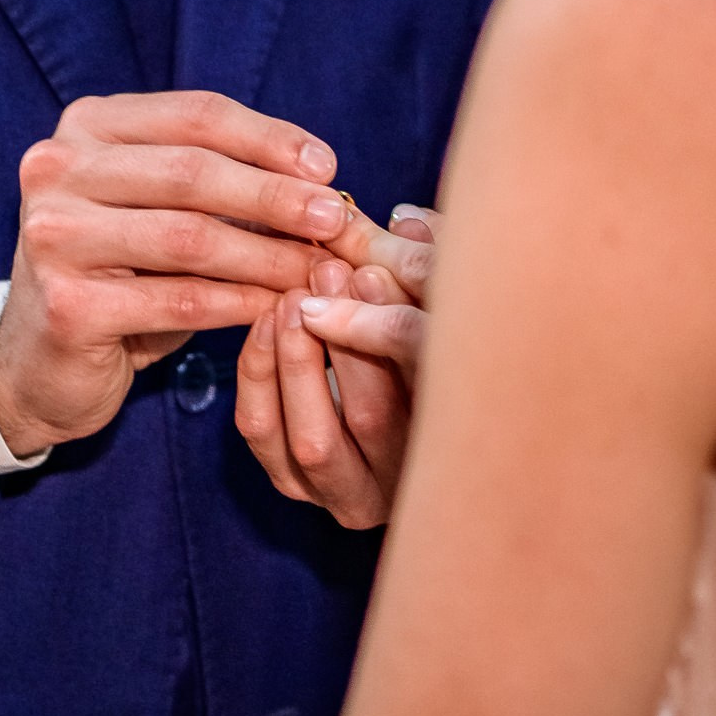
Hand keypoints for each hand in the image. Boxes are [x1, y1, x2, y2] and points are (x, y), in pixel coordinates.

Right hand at [0, 92, 349, 459]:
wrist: (41, 360)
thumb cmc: (119, 274)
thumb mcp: (160, 210)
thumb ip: (218, 185)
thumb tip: (319, 184)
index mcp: (87, 126)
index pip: (195, 115)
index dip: (268, 137)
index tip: (328, 166)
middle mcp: (58, 168)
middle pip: (193, 170)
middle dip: (275, 194)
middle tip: (336, 218)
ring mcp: (54, 236)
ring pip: (190, 237)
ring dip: (268, 254)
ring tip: (318, 269)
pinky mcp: (67, 305)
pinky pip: (179, 300)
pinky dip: (240, 303)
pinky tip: (278, 307)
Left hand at [235, 204, 435, 529]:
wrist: (394, 422)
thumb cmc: (426, 346)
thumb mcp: (436, 309)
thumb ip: (426, 270)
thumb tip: (407, 222)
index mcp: (456, 442)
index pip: (433, 394)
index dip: (393, 331)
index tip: (368, 271)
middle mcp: (407, 481)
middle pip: (374, 418)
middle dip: (343, 335)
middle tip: (324, 268)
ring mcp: (349, 493)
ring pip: (314, 437)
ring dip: (296, 357)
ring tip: (291, 294)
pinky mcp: (296, 486)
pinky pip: (264, 433)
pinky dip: (258, 373)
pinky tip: (265, 320)